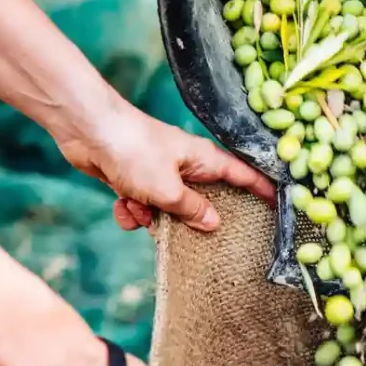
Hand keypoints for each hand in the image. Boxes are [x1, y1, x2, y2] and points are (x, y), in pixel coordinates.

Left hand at [54, 102, 274, 231]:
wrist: (87, 130)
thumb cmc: (133, 150)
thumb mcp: (167, 189)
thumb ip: (192, 209)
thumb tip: (214, 223)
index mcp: (204, 160)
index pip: (244, 176)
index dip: (262, 191)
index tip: (278, 207)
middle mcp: (186, 166)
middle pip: (204, 199)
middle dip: (192, 218)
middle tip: (191, 236)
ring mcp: (160, 172)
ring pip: (169, 208)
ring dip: (153, 217)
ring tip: (140, 210)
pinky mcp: (134, 179)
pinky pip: (142, 205)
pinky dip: (132, 210)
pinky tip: (121, 206)